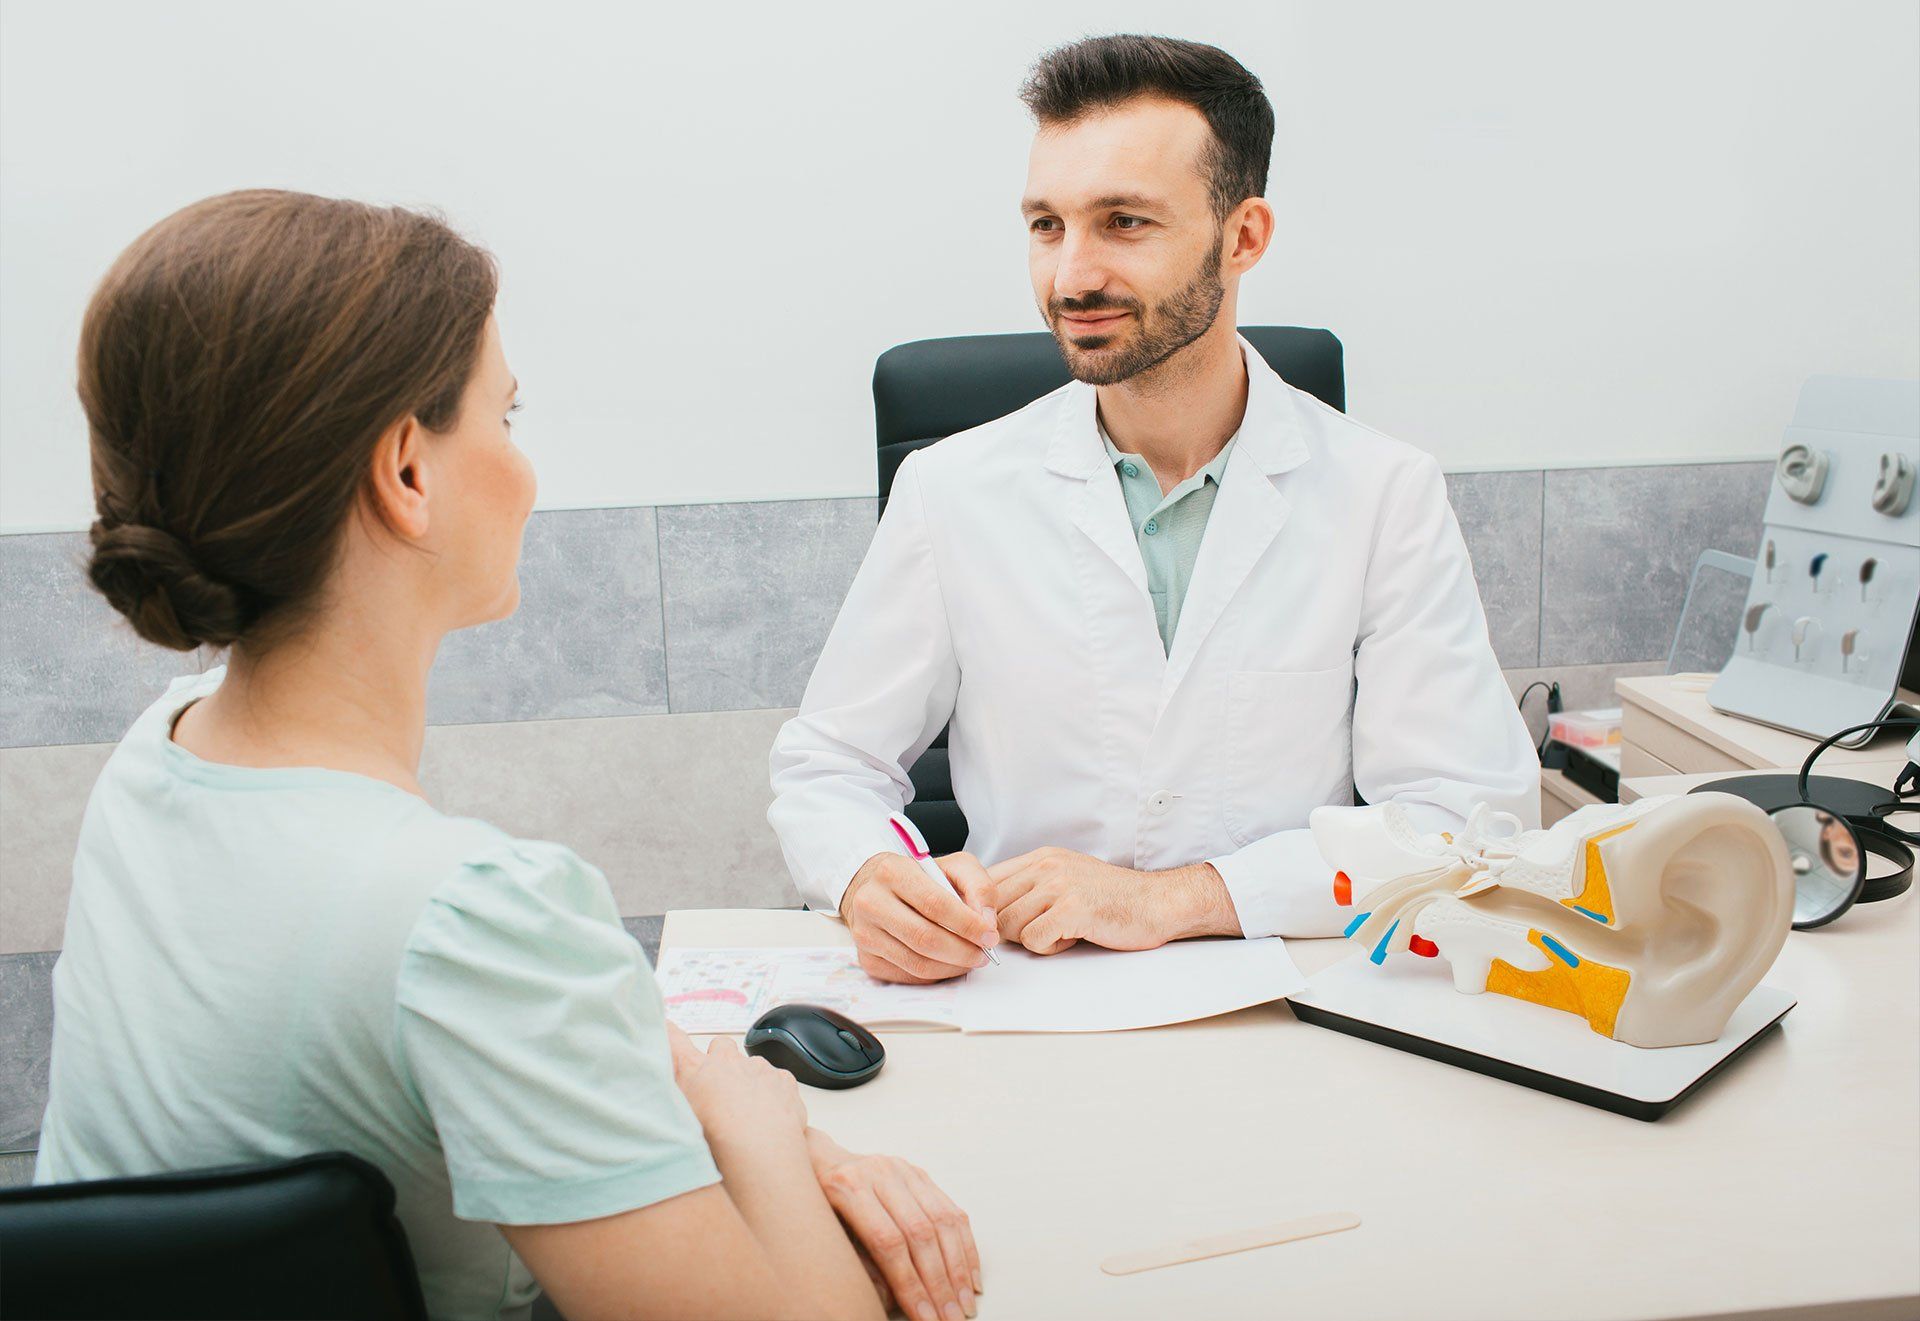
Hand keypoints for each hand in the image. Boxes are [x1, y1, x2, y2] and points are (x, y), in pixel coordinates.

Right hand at [667, 1023, 807, 1142]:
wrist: (758, 1148)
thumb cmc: (716, 1139)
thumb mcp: (679, 1116)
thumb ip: (673, 1091)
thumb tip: (668, 1083)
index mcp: (697, 1069)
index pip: (675, 1041)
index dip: (670, 1033)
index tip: (667, 1027)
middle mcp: (728, 1062)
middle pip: (721, 1046)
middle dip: (720, 1061)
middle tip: (719, 1089)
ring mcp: (759, 1068)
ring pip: (751, 1065)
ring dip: (748, 1081)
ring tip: (747, 1112)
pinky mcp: (783, 1080)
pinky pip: (777, 1079)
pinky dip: (774, 1093)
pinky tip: (769, 1116)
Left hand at [807, 1129, 980, 1320]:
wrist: (816, 1160)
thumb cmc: (814, 1205)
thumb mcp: (823, 1233)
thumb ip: (857, 1261)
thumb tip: (891, 1299)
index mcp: (848, 1187)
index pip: (888, 1243)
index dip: (910, 1285)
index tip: (924, 1318)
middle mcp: (879, 1173)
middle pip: (919, 1234)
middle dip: (939, 1284)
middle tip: (950, 1318)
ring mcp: (903, 1170)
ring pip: (942, 1222)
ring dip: (958, 1270)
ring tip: (964, 1304)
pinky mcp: (919, 1174)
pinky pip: (951, 1211)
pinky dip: (965, 1247)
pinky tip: (969, 1275)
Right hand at [841, 851, 998, 983]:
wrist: (876, 889)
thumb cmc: (920, 878)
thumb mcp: (954, 867)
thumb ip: (979, 886)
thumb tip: (987, 922)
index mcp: (892, 872)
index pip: (935, 904)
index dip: (967, 924)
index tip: (990, 936)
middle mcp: (871, 902)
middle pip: (925, 938)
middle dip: (963, 951)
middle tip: (983, 954)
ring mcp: (864, 933)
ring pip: (917, 963)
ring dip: (952, 967)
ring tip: (970, 959)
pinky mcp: (866, 959)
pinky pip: (908, 976)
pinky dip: (935, 975)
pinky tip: (947, 963)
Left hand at [988, 849, 1238, 952]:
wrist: (1158, 903)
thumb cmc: (1113, 899)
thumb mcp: (1066, 878)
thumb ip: (1030, 887)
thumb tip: (987, 911)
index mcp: (1042, 857)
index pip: (986, 880)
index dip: (985, 909)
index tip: (999, 923)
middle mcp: (1046, 866)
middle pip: (992, 907)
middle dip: (1010, 928)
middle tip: (1041, 930)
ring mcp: (1059, 886)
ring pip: (1009, 926)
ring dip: (1032, 938)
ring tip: (1062, 931)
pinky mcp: (1072, 909)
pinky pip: (1033, 941)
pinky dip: (1050, 948)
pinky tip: (1074, 937)